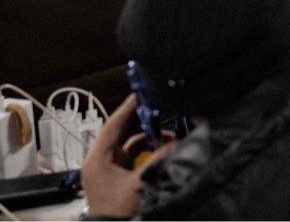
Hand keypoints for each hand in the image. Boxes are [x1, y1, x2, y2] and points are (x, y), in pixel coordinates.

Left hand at [81, 95, 177, 218]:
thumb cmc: (117, 210)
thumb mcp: (140, 182)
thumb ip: (159, 158)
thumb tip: (177, 142)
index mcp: (97, 159)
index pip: (112, 125)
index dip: (128, 108)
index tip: (141, 93)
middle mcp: (101, 160)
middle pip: (121, 131)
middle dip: (141, 120)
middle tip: (158, 105)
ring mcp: (110, 167)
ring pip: (130, 142)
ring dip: (149, 135)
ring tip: (168, 129)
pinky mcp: (119, 174)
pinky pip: (135, 154)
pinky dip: (149, 148)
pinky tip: (165, 146)